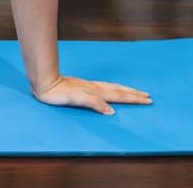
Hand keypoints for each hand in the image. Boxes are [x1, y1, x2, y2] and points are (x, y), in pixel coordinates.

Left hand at [32, 73, 152, 115]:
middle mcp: (95, 88)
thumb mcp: (76, 99)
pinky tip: (111, 92)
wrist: (45, 82)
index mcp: (96, 92)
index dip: (133, 98)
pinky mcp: (83, 87)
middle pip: (119, 91)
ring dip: (125, 91)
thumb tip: (111, 111)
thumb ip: (94, 103)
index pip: (119, 96)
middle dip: (133, 94)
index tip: (147, 99)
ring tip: (134, 92)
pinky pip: (104, 88)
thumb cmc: (58, 92)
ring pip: (112, 88)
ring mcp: (89, 86)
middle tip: (147, 96)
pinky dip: (113, 90)